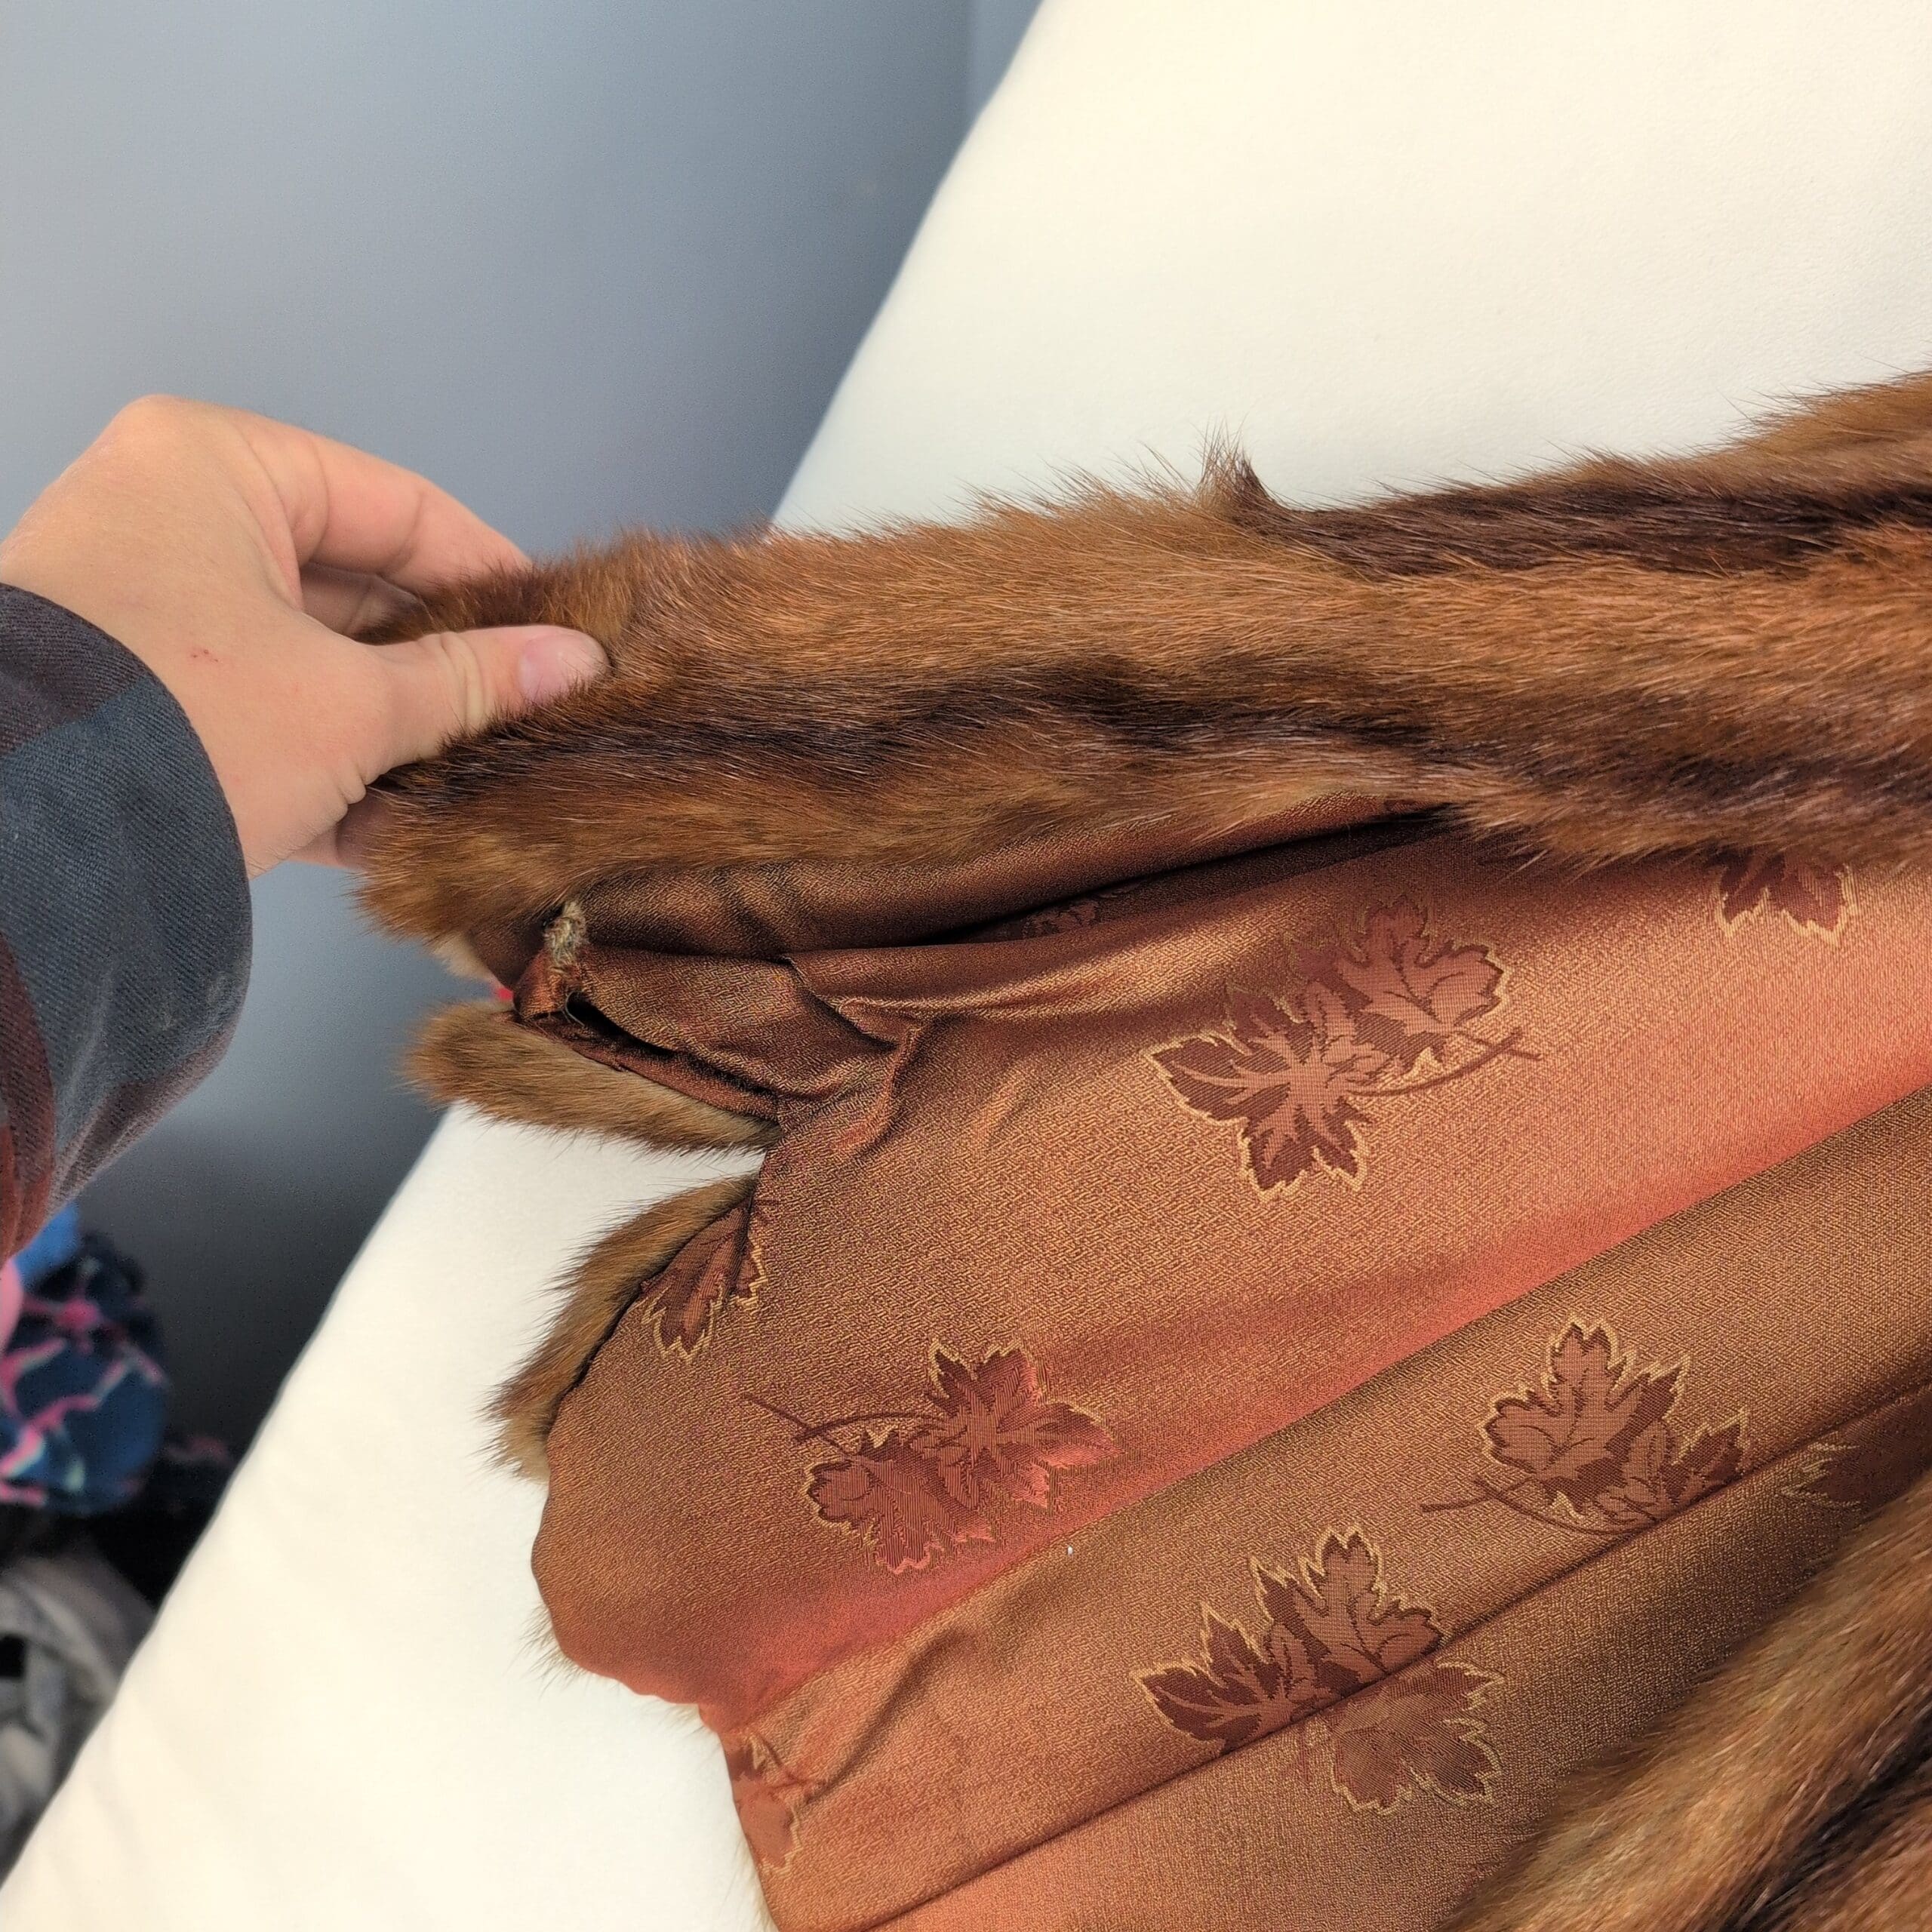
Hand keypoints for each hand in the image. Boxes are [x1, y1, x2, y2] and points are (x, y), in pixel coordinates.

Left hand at [0, 396, 605, 873]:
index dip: (491, 575)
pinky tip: (397, 827)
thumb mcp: (353, 705)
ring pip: (310, 662)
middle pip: (355, 588)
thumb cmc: (175, 726)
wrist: (26, 850)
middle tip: (522, 716)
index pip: (397, 505)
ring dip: (391, 731)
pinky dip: (324, 767)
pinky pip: (258, 715)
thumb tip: (572, 663)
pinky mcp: (135, 700)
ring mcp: (144, 611)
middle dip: (440, 670)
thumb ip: (470, 681)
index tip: (557, 632)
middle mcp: (170, 519)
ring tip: (470, 778)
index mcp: (217, 468)